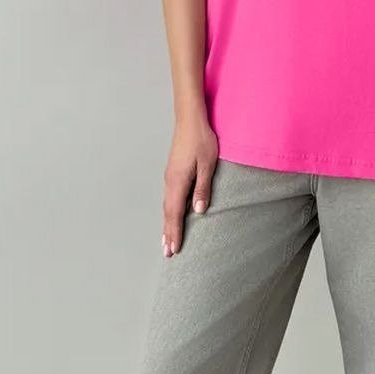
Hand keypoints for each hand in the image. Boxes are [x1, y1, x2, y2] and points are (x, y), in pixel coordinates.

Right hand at [162, 115, 218, 257]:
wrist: (190, 120)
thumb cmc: (201, 140)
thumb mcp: (207, 165)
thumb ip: (202, 188)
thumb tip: (199, 211)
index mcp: (178, 182)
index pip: (175, 213)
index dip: (174, 232)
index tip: (173, 249)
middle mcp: (170, 182)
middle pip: (167, 213)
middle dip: (168, 233)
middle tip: (167, 253)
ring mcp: (169, 177)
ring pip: (167, 206)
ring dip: (167, 224)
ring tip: (167, 240)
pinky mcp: (173, 172)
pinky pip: (169, 198)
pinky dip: (169, 212)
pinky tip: (172, 216)